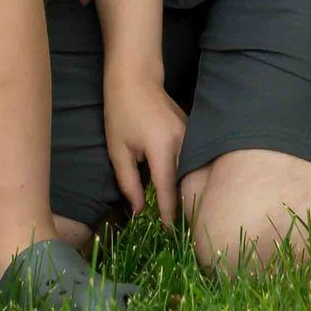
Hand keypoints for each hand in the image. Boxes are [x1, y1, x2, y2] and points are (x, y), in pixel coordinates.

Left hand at [103, 71, 187, 225]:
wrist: (136, 77)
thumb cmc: (121, 112)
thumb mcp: (118, 150)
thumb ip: (129, 183)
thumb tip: (139, 210)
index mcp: (162, 148)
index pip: (168, 190)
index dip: (168, 214)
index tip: (169, 233)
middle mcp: (182, 142)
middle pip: (184, 182)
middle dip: (180, 205)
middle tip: (175, 229)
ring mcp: (190, 135)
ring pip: (190, 171)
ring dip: (183, 190)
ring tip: (179, 212)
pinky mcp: (192, 131)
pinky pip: (190, 159)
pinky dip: (184, 174)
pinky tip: (178, 186)